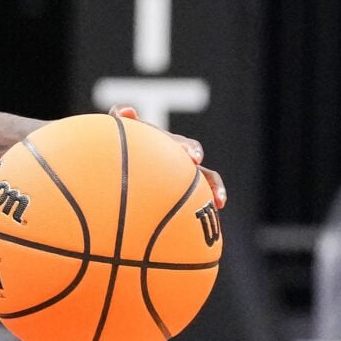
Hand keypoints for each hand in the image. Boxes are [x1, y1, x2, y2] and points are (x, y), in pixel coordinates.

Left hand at [108, 106, 226, 211]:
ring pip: (205, 189)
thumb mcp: (122, 131)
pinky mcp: (181, 198)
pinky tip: (197, 230)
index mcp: (172, 147)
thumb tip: (127, 110)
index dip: (191, 150)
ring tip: (220, 203)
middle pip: (202, 170)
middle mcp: (183, 164)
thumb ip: (120, 115)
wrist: (123, 166)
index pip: (185, 146)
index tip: (194, 158)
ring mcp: (184, 182)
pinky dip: (197, 214)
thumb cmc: (125, 146)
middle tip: (211, 191)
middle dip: (209, 176)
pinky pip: (193, 208)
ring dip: (215, 192)